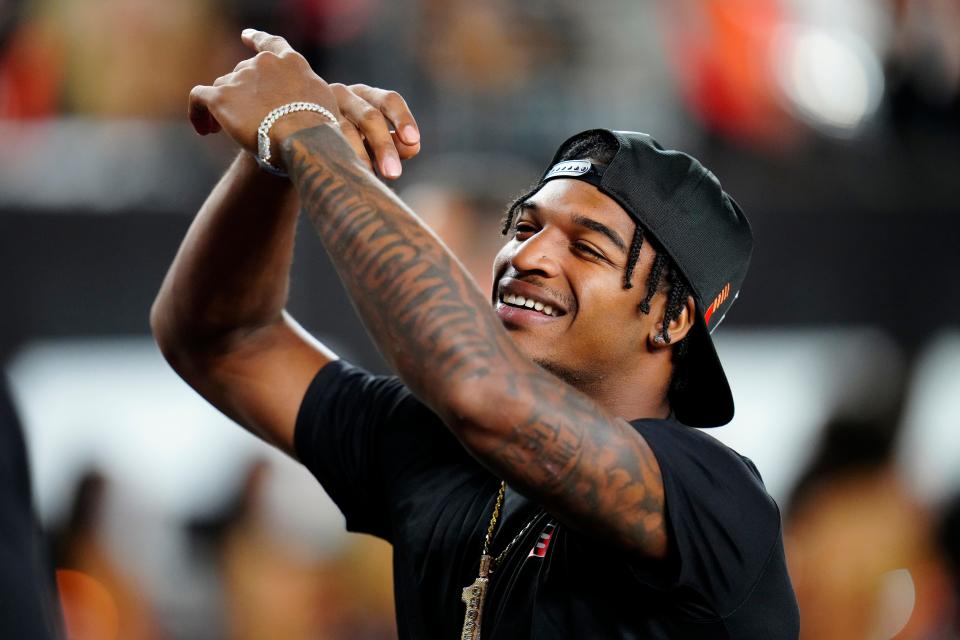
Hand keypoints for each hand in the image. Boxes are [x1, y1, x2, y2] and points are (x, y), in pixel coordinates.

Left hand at [189, 29, 419, 177]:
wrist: (304, 141)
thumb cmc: (321, 134)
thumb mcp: (325, 108)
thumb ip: (309, 101)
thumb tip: (305, 114)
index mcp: (291, 63)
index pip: (271, 45)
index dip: (257, 40)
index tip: (246, 36)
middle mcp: (264, 64)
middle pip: (243, 74)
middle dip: (241, 94)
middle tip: (241, 120)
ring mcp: (241, 78)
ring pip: (223, 89)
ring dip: (221, 108)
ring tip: (219, 132)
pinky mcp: (221, 97)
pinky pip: (199, 99)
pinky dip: (198, 113)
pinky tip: (204, 130)